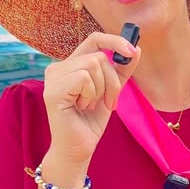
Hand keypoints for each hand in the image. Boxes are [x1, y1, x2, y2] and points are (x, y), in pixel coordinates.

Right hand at [43, 32, 140, 165]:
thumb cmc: (90, 122)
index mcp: (71, 65)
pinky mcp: (53, 90)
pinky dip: (91, 95)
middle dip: (112, 80)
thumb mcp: (111, 91)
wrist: (78, 148)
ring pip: (93, 65)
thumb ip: (121, 70)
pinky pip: (84, 78)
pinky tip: (82, 108)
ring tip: (91, 106)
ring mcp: (53, 78)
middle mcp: (58, 67)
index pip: (94, 39)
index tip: (133, 51)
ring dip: (101, 89)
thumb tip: (136, 48)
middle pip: (98, 55)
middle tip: (108, 101)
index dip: (115, 41)